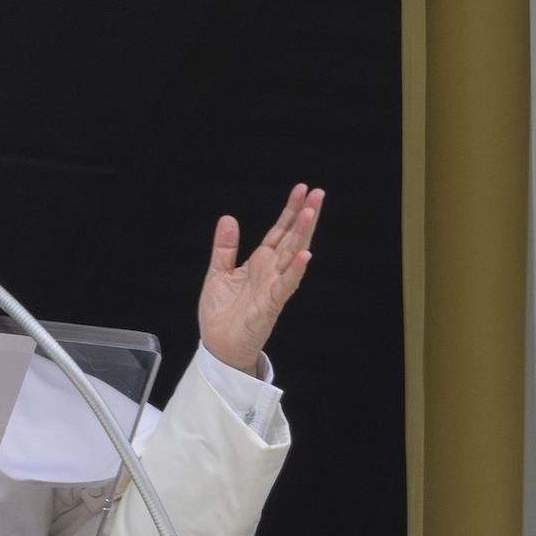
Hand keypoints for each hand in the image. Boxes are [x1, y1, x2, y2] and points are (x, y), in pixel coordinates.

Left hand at [198, 184, 323, 373]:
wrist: (218, 347)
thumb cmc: (221, 314)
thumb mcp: (217, 274)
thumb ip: (225, 248)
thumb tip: (229, 217)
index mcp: (260, 263)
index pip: (279, 231)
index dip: (289, 210)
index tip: (302, 189)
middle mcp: (271, 272)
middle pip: (291, 238)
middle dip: (304, 215)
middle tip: (318, 192)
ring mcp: (273, 287)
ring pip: (293, 256)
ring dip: (302, 235)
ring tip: (311, 212)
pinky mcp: (271, 305)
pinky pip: (286, 286)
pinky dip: (296, 271)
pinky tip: (306, 256)